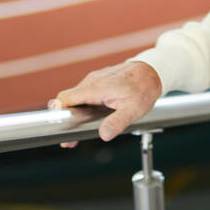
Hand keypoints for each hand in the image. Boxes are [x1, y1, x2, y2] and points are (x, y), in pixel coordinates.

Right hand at [48, 61, 162, 147]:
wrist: (151, 71)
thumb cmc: (143, 89)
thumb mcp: (134, 110)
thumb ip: (117, 122)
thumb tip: (103, 135)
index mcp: (96, 88)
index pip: (65, 98)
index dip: (58, 112)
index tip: (59, 126)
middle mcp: (91, 81)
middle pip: (67, 100)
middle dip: (66, 118)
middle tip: (68, 138)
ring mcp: (94, 79)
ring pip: (76, 97)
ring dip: (74, 113)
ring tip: (77, 131)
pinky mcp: (98, 80)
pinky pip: (84, 93)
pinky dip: (82, 105)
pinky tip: (88, 117)